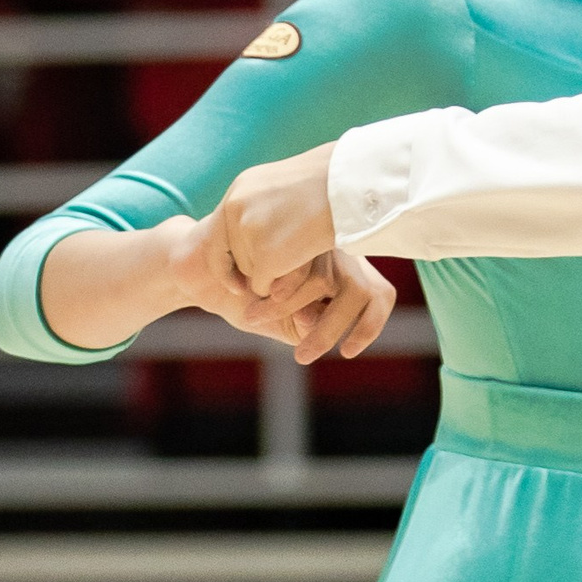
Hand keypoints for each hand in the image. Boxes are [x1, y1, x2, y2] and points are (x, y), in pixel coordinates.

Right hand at [164, 215, 397, 360]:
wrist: (201, 267)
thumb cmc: (247, 299)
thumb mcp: (283, 323)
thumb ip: (306, 327)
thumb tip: (321, 327)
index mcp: (340, 271)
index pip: (380, 295)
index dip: (371, 325)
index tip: (349, 352)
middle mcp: (332, 249)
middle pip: (359, 288)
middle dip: (329, 328)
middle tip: (301, 355)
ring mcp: (307, 233)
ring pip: (323, 279)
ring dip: (290, 309)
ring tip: (257, 317)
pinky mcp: (280, 226)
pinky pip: (292, 266)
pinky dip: (275, 294)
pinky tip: (251, 296)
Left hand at [201, 141, 340, 294]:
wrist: (349, 189)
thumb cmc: (330, 189)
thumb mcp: (286, 190)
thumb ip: (263, 209)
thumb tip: (252, 236)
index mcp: (238, 191)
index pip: (217, 236)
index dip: (225, 262)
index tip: (238, 283)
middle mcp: (235, 210)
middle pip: (236, 259)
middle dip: (257, 268)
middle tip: (289, 262)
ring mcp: (248, 232)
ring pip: (250, 274)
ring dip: (276, 274)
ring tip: (305, 250)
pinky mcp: (265, 255)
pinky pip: (263, 287)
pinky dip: (283, 285)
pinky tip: (304, 264)